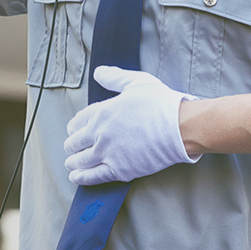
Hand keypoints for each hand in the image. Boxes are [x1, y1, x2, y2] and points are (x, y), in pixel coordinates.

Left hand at [63, 67, 198, 184]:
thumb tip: (99, 72)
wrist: (179, 128)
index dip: (73, 127)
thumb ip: (114, 77)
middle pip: (75, 142)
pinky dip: (82, 177)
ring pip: (80, 161)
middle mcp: (99, 133)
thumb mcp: (136, 82)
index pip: (77, 121)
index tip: (74, 130)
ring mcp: (108, 153)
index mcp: (101, 112)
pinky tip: (76, 177)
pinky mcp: (119, 170)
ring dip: (73, 162)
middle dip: (72, 145)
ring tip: (71, 164)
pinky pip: (93, 176)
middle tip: (72, 148)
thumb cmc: (161, 104)